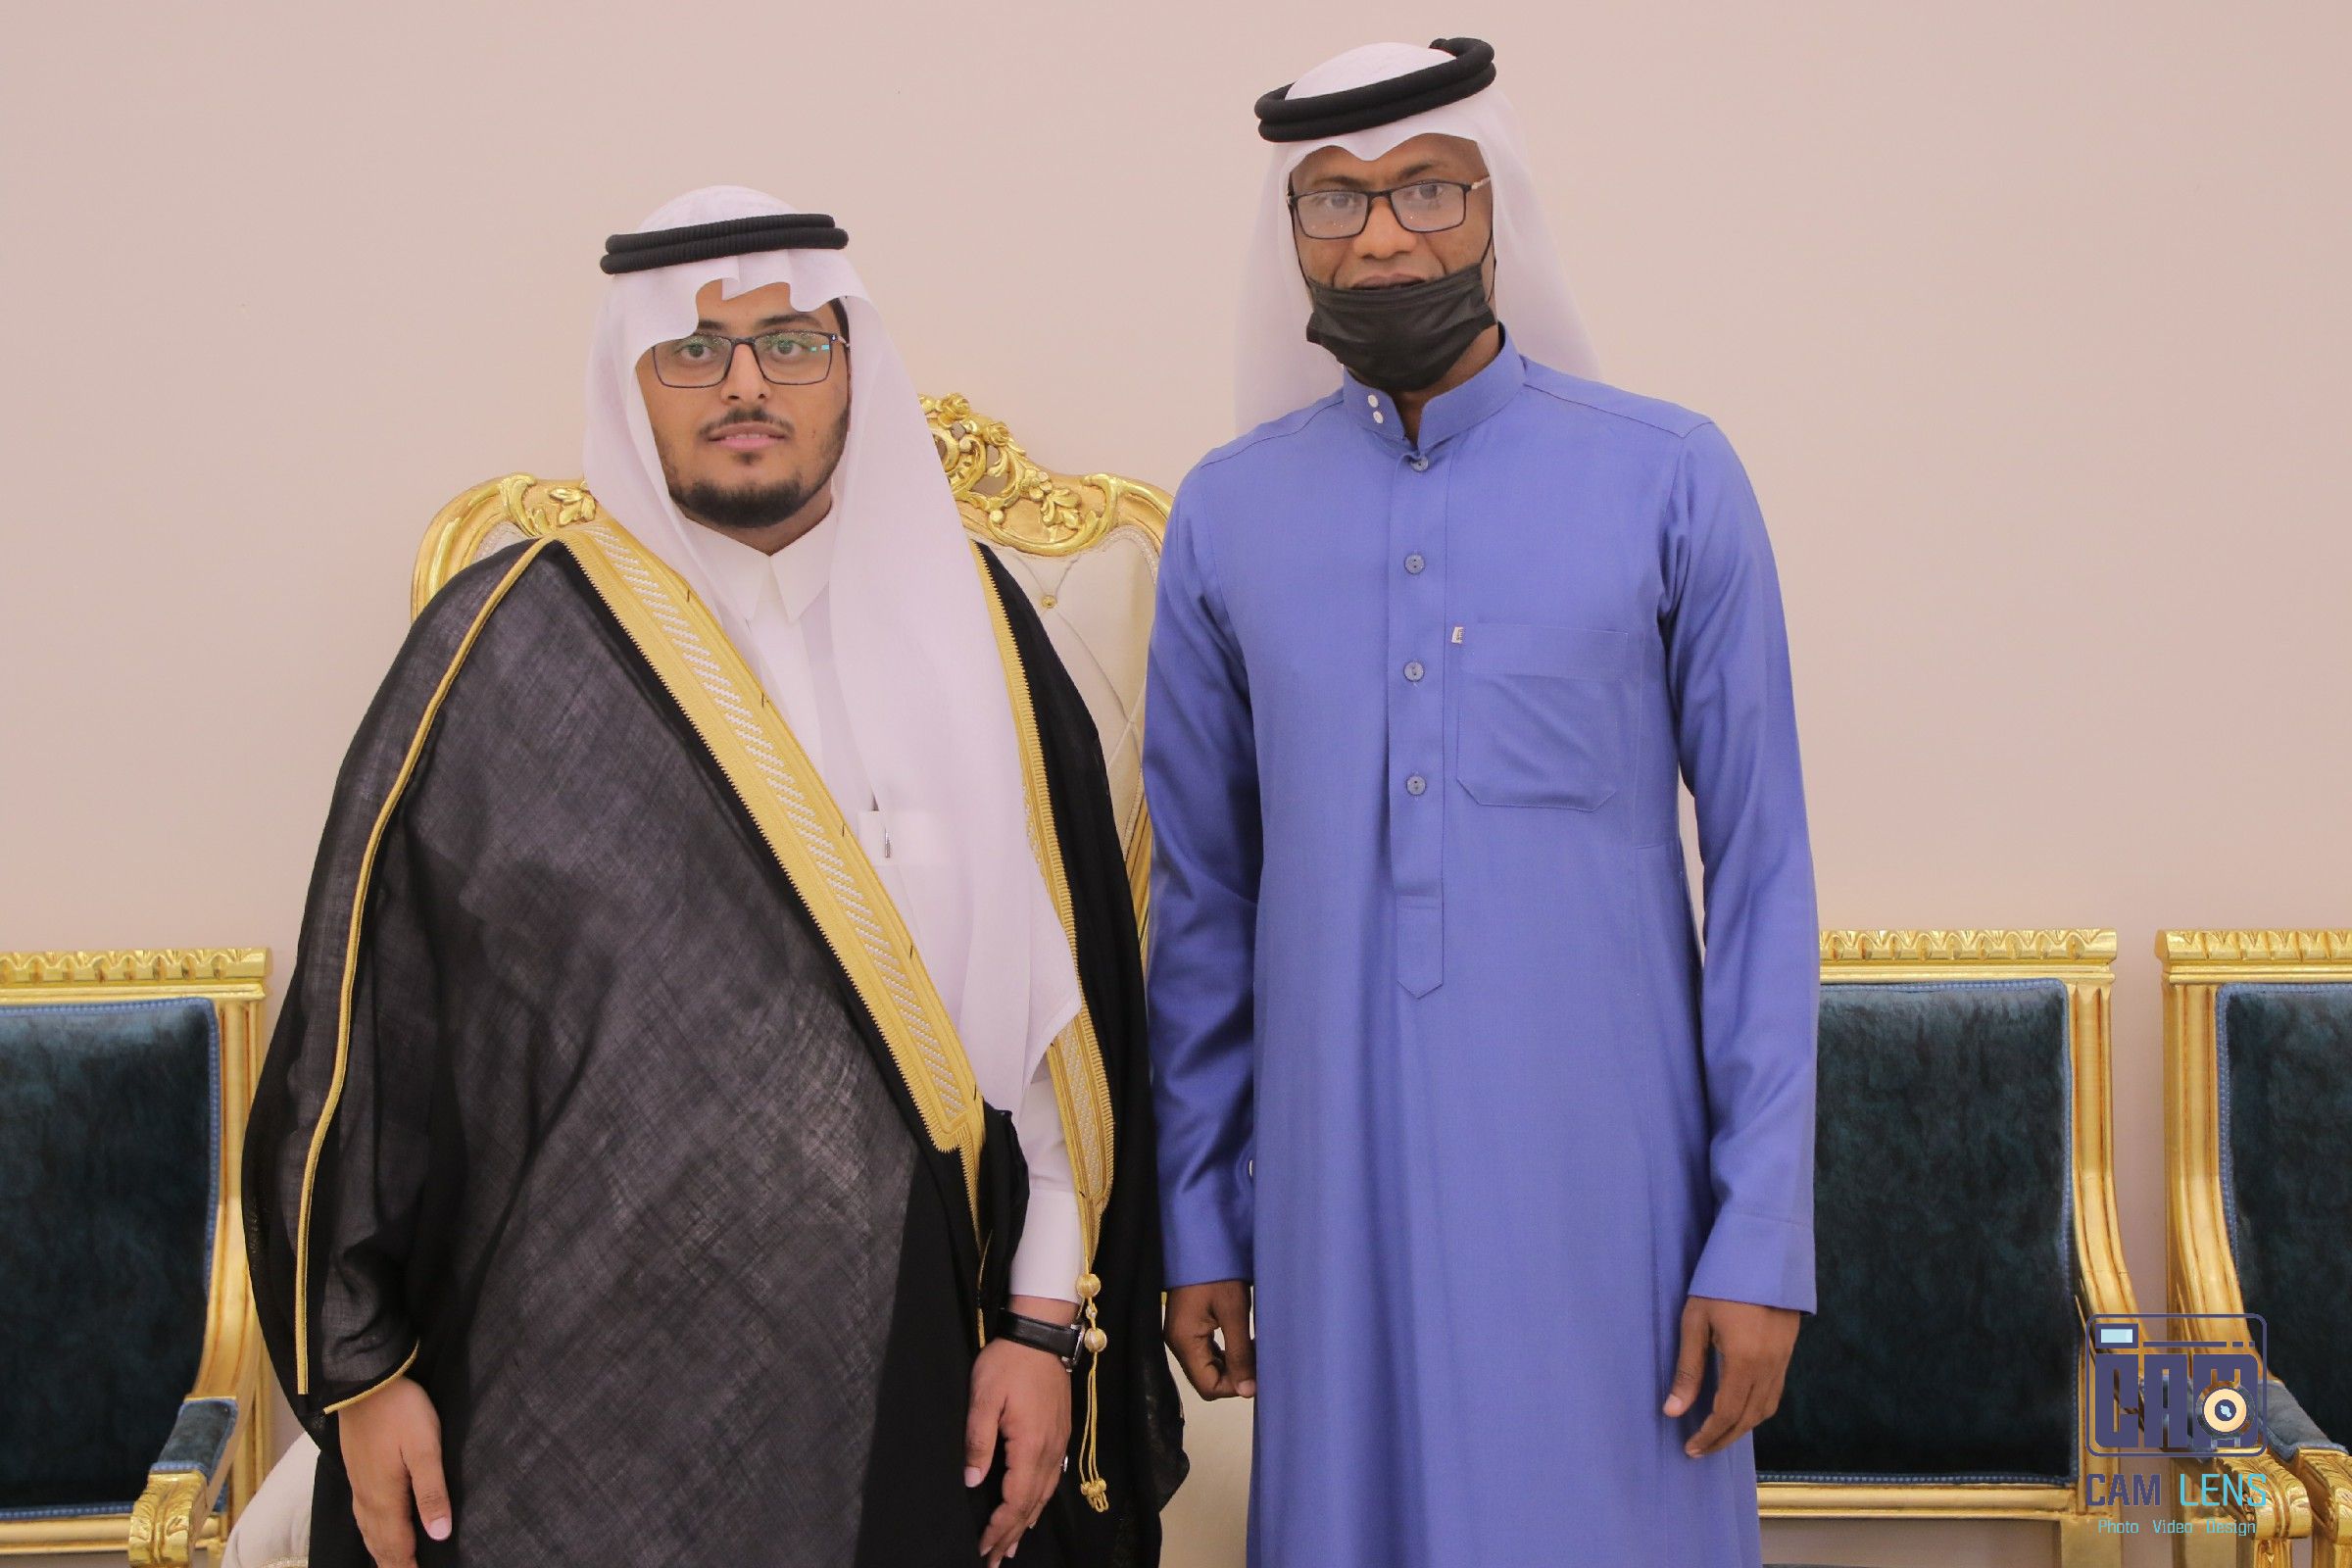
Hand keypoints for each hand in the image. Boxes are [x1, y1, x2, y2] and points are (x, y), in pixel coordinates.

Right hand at [336, 1375, 450, 1566]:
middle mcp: (368, 1497)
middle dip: (393, 1563)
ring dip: (380, 1550)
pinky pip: (361, 1513)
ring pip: (368, 1529)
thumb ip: (432, 1492)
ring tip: (392, 1563)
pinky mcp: (356, 1470)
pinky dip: (370, 1531)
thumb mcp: (425, 1448)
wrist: (364, 1381)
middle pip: (379, 1542)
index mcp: (386, 1497)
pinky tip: (373, 1528)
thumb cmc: (400, 1411)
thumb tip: (440, 1534)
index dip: (407, 1566)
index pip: (397, 1545)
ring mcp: (359, 1483)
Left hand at [967, 1296, 1075, 1564]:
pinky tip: (1032, 1509)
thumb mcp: (983, 1397)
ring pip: (1044, 1494)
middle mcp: (1048, 1450)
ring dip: (1026, 1522)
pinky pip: (1052, 1478)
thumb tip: (972, 1481)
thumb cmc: (1007, 1363)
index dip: (999, 1526)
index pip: (1014, 1498)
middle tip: (993, 1560)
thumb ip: (978, 1440)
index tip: (983, 1548)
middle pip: (1031, 1504)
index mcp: (1029, 1444)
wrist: (1040, 1333)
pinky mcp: (1060, 1432)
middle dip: (1010, 1534)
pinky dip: (1039, 1501)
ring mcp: (1058, 1442)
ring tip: (1011, 1546)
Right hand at [1164, 1279, 1254, 1398]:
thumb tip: (1248, 1392)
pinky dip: (1225, 1352)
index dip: (1235, 1386)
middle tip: (1259, 1358)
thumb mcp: (1234, 1312)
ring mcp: (1181, 1335)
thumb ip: (1240, 1354)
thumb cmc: (1218, 1274)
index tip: (1259, 1371)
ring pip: (1208, 1367)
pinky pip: (1206, 1351)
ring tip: (1254, 1348)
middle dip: (1235, 1375)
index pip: (1208, 1387)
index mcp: (1185, 1342)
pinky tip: (1242, 1340)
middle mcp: (1178, 1344)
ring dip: (1232, 1364)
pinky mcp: (1187, 1326)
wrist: (1200, 1240)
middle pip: (1207, 1379)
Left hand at [1663, 1294, 1800, 1456]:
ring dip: (1742, 1428)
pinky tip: (1740, 1410)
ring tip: (1717, 1435)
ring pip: (1765, 1409)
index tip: (1690, 1448)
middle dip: (1723, 1438)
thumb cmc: (1721, 1284)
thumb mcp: (1695, 1323)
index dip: (1708, 1435)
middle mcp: (1768, 1367)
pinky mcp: (1787, 1352)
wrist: (1764, 1253)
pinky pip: (1774, 1394)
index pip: (1726, 1413)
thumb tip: (1673, 1411)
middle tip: (1700, 1449)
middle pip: (1748, 1418)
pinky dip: (1757, 1410)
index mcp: (1744, 1361)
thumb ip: (1688, 1370)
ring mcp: (1782, 1361)